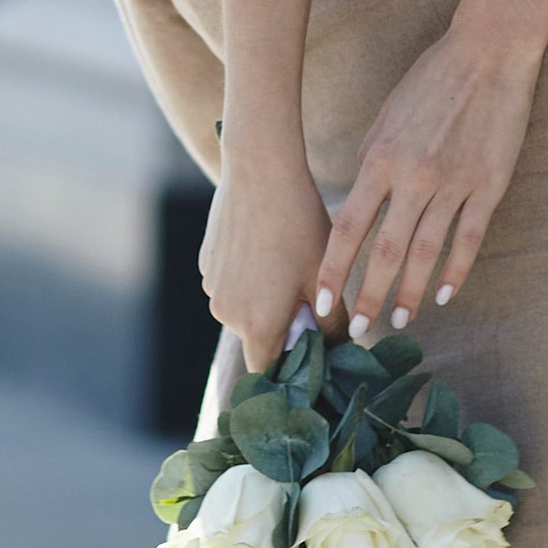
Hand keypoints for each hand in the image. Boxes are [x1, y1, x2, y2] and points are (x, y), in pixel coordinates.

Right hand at [200, 143, 331, 371]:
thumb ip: (333, 324)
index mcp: (257, 324)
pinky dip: (248, 279)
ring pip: (243, 310)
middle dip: (282, 331)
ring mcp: (212, 286)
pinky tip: (267, 248)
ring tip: (287, 266)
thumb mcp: (323, 276)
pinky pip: (231, 285)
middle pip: (257, 339)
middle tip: (308, 301)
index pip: (267, 374)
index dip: (288, 376)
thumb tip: (342, 349)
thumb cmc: (299, 225)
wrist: (260, 171)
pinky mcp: (206, 263)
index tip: (309, 364)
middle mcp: (226, 313)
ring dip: (264, 302)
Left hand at [316, 34, 535, 340]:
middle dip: (368, 296)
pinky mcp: (488, 186)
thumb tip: (358, 205)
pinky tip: (446, 294)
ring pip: (427, 253)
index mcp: (381, 159)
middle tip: (358, 331)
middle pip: (385, 252)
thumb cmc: (431, 81)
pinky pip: (468, 239)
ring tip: (401, 320)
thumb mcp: (387, 118)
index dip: (333, 271)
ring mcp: (453, 184)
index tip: (321, 303)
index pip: (348, 228)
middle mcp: (413, 177)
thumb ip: (371, 163)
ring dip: (412, 293)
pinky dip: (456, 270)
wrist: (487, 54)